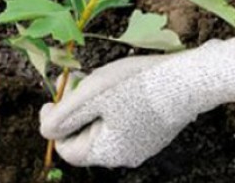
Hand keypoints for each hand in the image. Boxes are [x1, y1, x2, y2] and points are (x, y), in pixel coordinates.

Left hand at [40, 34, 234, 167]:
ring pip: (105, 126)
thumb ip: (62, 116)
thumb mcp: (90, 96)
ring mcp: (143, 144)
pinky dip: (114, 104)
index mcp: (108, 152)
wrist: (189, 79)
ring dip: (94, 103)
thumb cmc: (136, 86)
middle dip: (76, 109)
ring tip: (96, 79)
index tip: (53, 98)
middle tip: (76, 81)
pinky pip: (124, 120)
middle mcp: (126, 155)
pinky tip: (119, 82)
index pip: (67, 148)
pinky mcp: (155, 129)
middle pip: (86, 136)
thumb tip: (45, 129)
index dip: (54, 123)